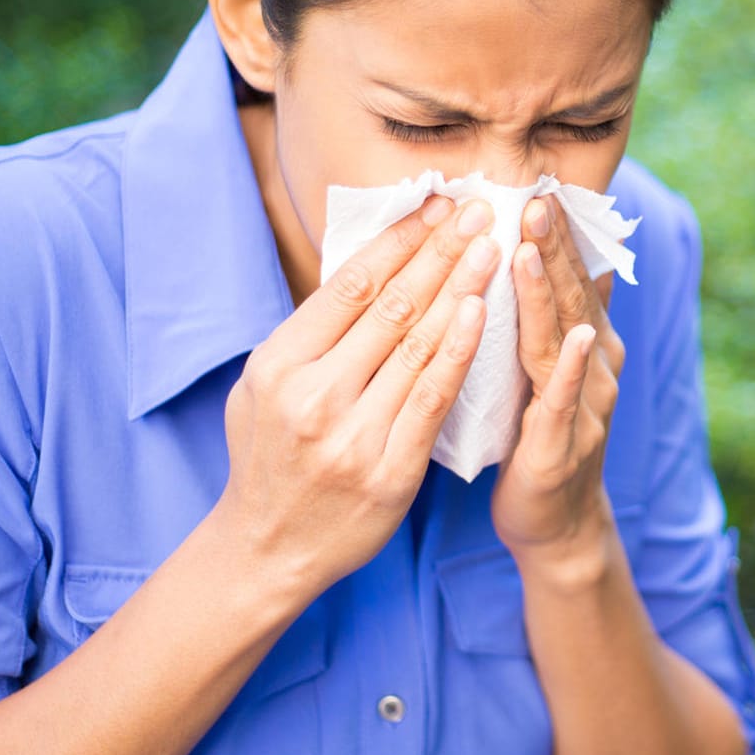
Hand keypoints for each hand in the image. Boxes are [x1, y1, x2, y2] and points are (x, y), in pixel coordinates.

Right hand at [213, 195, 499, 602]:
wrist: (267, 550)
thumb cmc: (271, 457)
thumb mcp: (263, 386)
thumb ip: (310, 335)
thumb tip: (370, 267)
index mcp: (279, 364)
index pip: (350, 286)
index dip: (398, 241)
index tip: (435, 205)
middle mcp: (313, 395)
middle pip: (390, 306)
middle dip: (439, 251)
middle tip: (477, 209)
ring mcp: (353, 435)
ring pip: (418, 345)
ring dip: (460, 288)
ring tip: (491, 246)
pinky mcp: (390, 470)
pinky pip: (433, 398)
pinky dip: (459, 351)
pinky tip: (481, 312)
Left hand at [492, 195, 625, 565]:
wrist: (555, 525)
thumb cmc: (541, 440)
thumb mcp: (548, 369)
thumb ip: (562, 316)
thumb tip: (583, 258)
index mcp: (586, 345)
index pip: (572, 277)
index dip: (557, 234)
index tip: (538, 185)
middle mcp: (596, 367)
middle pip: (573, 297)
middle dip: (555, 246)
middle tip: (534, 196)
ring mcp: (586, 407)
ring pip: (566, 340)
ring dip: (553, 293)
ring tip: (533, 248)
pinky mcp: (565, 446)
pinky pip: (565, 402)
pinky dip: (569, 369)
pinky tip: (572, 339)